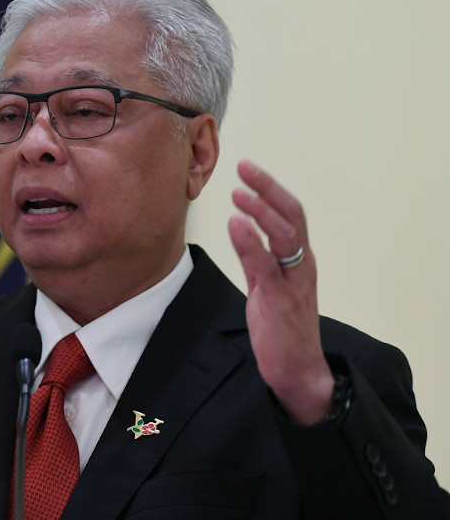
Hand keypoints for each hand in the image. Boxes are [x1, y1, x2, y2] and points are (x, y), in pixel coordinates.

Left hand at [228, 159, 332, 424]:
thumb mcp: (263, 284)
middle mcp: (301, 265)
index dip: (270, 189)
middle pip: (292, 217)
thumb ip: (254, 256)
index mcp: (299, 259)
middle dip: (269, 189)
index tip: (248, 169)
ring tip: (238, 193)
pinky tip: (237, 226)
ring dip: (261, 211)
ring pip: (285, 237)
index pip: (290, 214)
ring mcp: (293, 282)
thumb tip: (239, 226)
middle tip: (245, 167)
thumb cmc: (281, 327)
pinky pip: (267, 266)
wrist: (297, 370)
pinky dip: (251, 243)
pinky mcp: (280, 301)